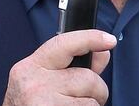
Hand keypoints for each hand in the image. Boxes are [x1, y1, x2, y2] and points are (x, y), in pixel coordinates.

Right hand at [2, 29, 116, 105]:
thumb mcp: (45, 82)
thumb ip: (74, 66)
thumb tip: (102, 52)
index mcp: (30, 68)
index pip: (63, 44)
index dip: (89, 38)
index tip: (109, 40)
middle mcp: (34, 83)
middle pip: (87, 78)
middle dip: (96, 90)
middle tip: (87, 99)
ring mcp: (43, 102)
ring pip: (90, 101)